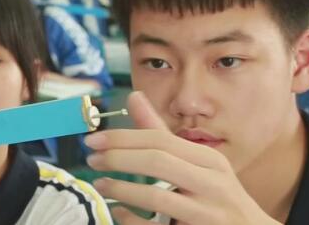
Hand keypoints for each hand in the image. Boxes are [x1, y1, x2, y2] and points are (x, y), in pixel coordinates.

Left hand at [84, 92, 276, 224]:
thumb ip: (161, 133)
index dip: (122, 138)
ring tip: (101, 184)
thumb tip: (134, 96)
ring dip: (122, 189)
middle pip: (158, 162)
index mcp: (209, 161)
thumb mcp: (196, 163)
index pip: (160, 140)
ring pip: (158, 196)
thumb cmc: (216, 196)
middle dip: (119, 158)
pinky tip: (119, 212)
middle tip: (92, 160)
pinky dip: (133, 219)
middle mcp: (212, 183)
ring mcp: (208, 212)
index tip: (93, 140)